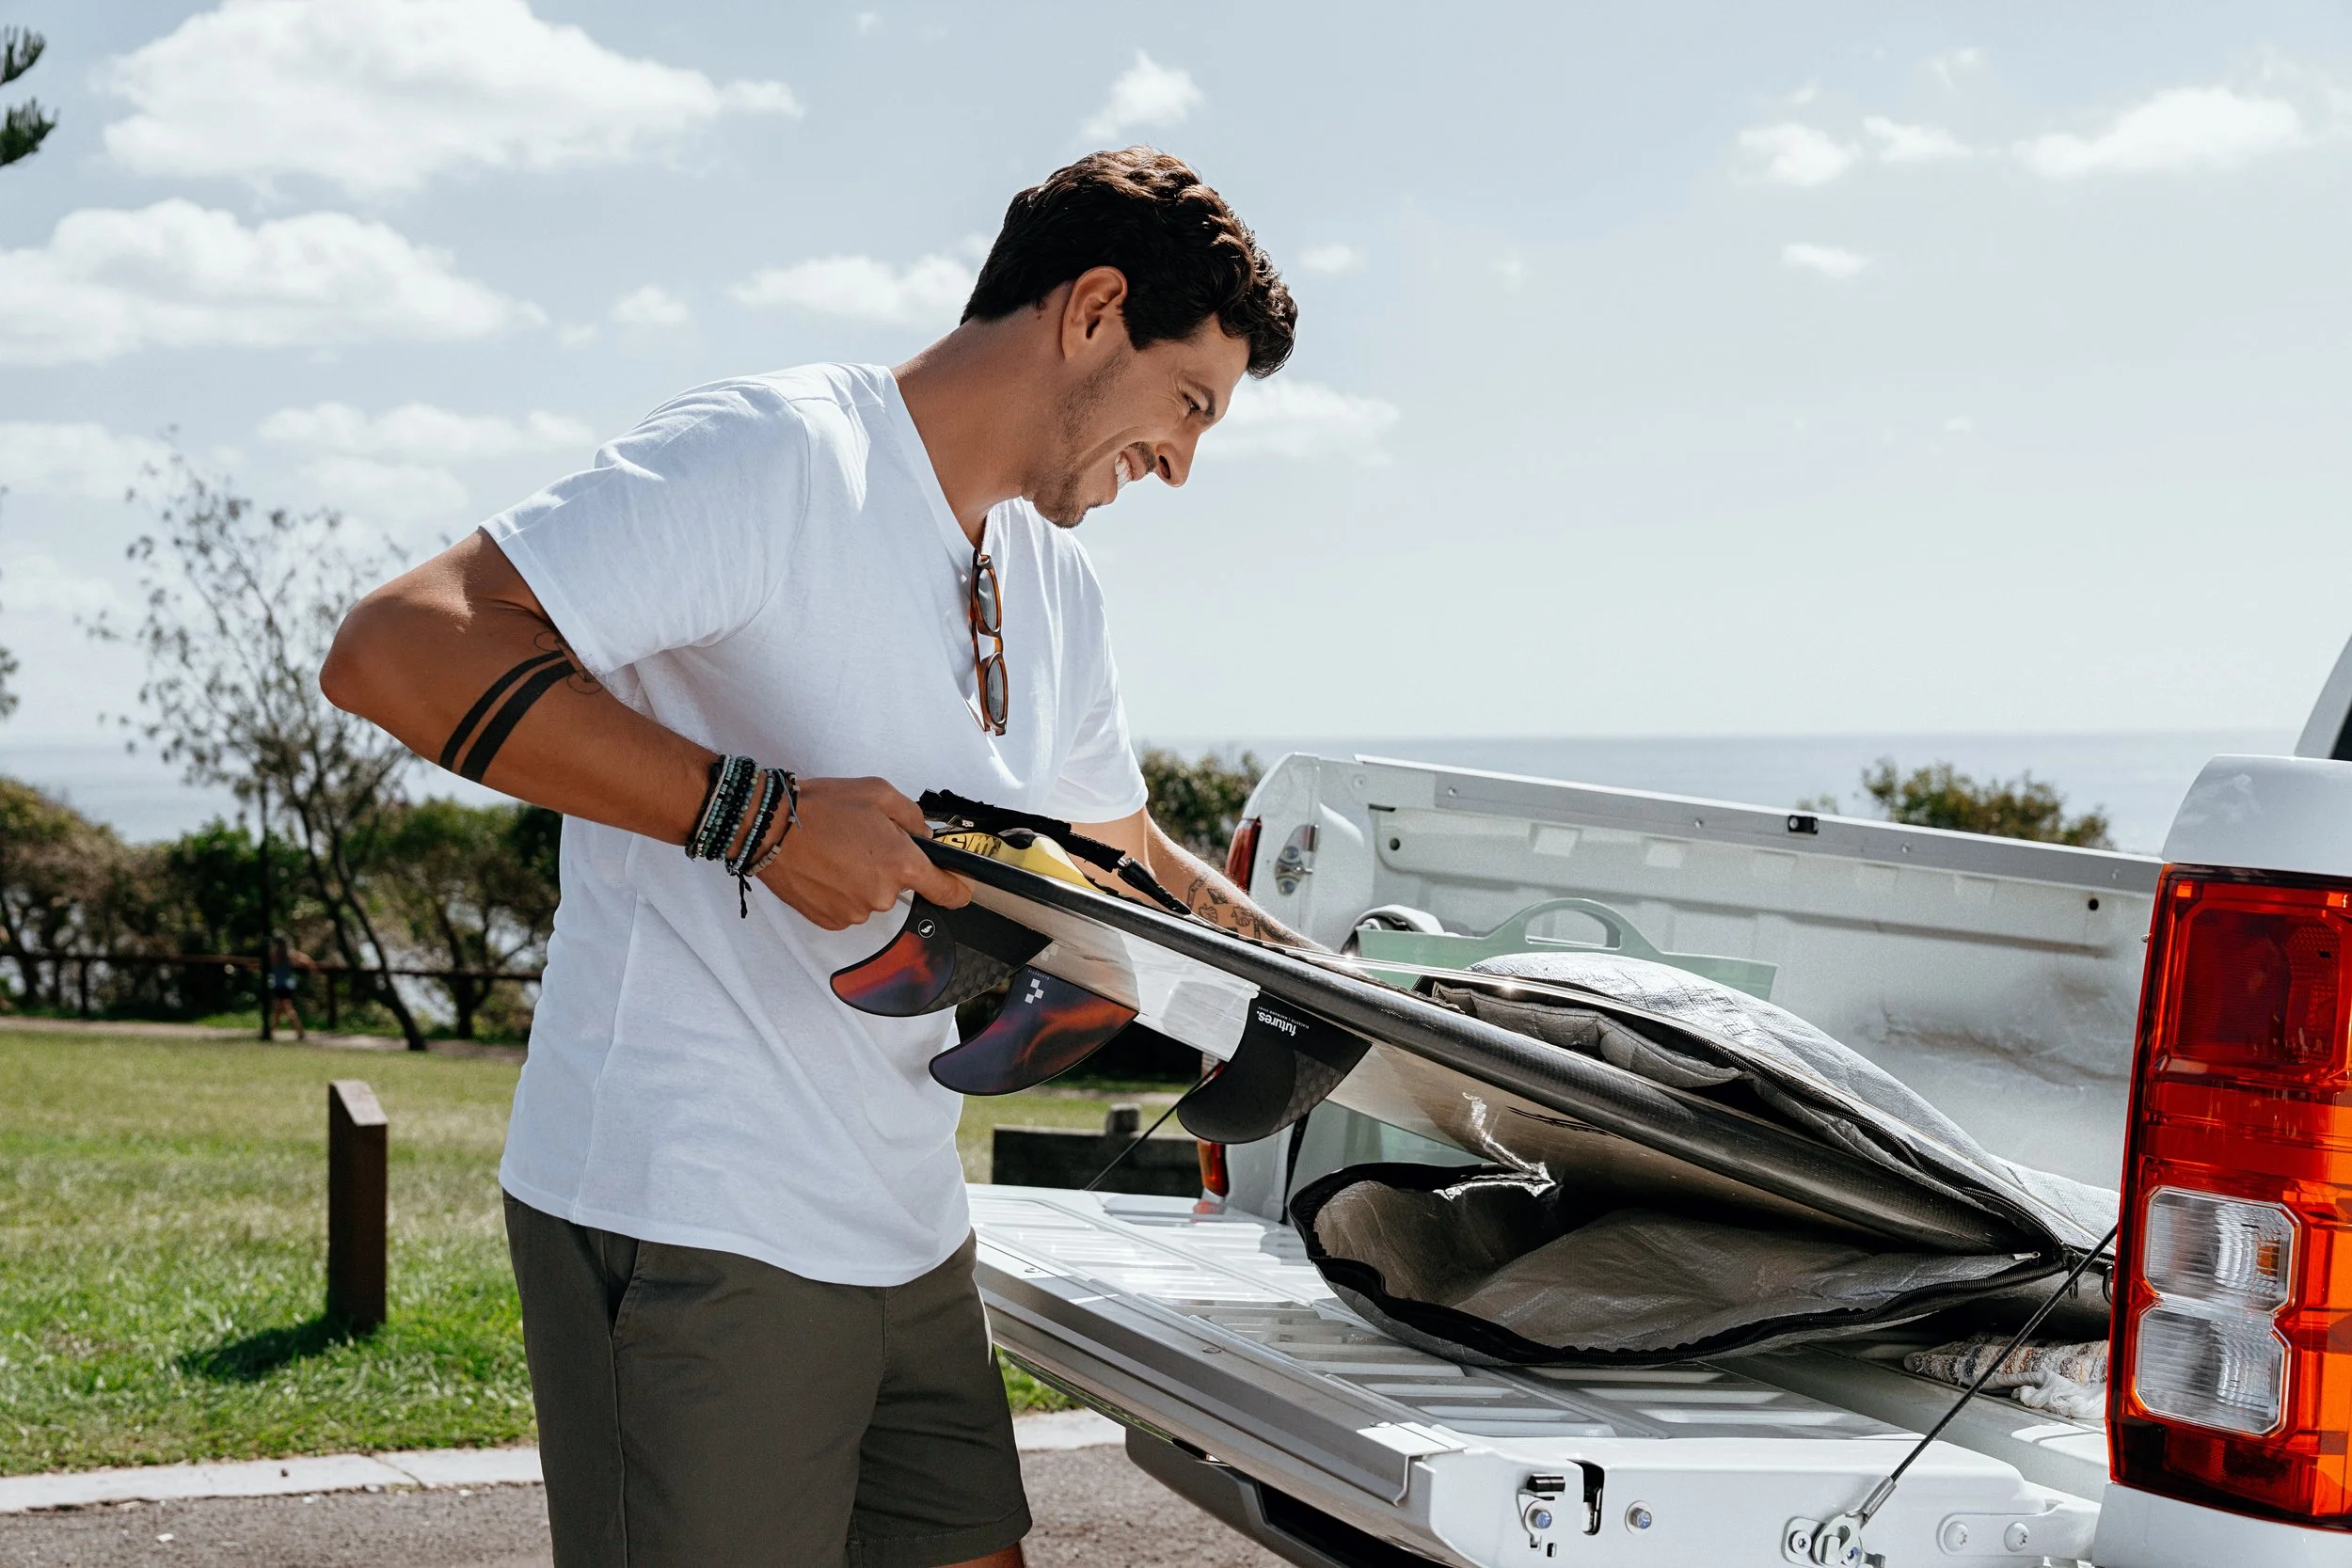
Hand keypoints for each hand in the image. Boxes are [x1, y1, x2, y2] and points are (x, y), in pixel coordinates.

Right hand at [757, 776, 969, 929]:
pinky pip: (848, 906)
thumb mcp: (879, 793)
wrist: (769, 828)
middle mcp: (883, 895)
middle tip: (861, 840)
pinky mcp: (831, 921)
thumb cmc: (822, 807)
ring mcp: (855, 912)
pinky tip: (824, 868)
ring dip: (861, 878)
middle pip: (900, 886)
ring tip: (836, 851)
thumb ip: (912, 817)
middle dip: (888, 865)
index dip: (957, 887)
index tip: (959, 883)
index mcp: (902, 864)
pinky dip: (840, 890)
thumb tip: (923, 836)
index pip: (948, 891)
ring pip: (871, 896)